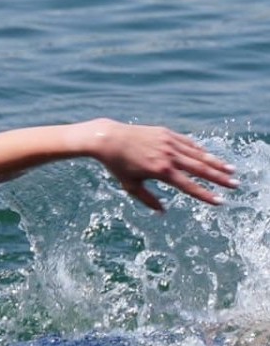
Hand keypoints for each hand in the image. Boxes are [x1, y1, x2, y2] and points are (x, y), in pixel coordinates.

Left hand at [92, 120, 238, 212]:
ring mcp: (169, 143)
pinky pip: (188, 143)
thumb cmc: (117, 166)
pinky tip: (209, 156)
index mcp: (160, 171)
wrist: (109, 139)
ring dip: (215, 163)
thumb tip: (162, 212)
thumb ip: (148, 199)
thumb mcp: (130, 186)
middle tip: (235, 185)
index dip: (205, 195)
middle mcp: (168, 156)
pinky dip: (199, 150)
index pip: (188, 186)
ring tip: (230, 170)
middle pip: (200, 169)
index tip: (219, 201)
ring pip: (198, 154)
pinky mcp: (167, 133)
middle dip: (219, 178)